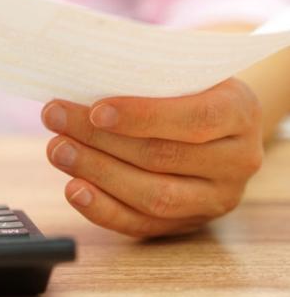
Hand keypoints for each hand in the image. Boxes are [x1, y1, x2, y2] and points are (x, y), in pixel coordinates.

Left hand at [41, 78, 262, 237]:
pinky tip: (74, 189)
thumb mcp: (181, 72)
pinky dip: (103, 209)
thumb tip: (82, 87)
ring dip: (97, 173)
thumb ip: (146, 79)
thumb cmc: (188, 88)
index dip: (142, 116)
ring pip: (153, 195)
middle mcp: (236, 160)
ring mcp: (215, 197)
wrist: (215, 120)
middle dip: (100, 140)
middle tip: (56, 119)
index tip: (97, 111)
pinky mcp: (188, 222)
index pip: (194, 118)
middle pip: (162, 157)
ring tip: (58, 150)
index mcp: (240, 112)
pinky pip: (142, 224)